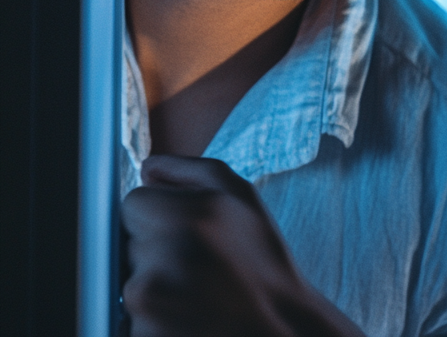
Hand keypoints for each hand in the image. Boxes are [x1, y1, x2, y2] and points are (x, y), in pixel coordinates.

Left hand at [121, 155, 366, 336]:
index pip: (132, 203)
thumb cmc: (263, 262)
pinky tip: (186, 316)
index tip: (182, 229)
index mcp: (188, 215)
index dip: (156, 213)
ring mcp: (149, 302)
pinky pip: (131, 316)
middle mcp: (163, 256)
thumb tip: (147, 167)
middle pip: (129, 241)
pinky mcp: (142, 335)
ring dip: (152, 284)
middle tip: (196, 263)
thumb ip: (189, 170)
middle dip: (154, 248)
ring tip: (194, 292)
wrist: (277, 328)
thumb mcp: (242, 197)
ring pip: (129, 279)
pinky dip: (153, 316)